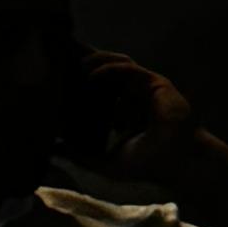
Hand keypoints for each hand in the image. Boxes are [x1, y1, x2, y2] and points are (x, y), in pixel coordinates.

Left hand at [66, 49, 198, 174]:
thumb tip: (53, 149)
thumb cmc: (145, 165)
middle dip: (86, 66)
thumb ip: (80, 156)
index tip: (60, 83)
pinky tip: (93, 75)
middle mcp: (133, 98)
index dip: (81, 84)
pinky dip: (109, 69)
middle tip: (64, 65)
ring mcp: (145, 89)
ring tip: (77, 66)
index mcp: (123, 113)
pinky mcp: (155, 83)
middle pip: (107, 73)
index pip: (100, 91)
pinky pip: (128, 69)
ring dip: (96, 61)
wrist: (174, 163)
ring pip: (118, 64)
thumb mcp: (105, 161)